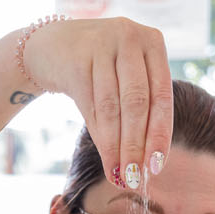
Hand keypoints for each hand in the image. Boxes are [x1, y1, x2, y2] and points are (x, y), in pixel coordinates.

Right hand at [21, 17, 172, 189]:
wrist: (52, 46)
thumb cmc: (98, 69)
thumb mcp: (124, 78)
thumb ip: (140, 109)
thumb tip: (147, 165)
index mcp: (153, 42)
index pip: (162, 95)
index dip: (160, 134)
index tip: (157, 166)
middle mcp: (131, 37)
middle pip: (138, 103)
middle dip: (137, 145)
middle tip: (135, 177)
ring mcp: (103, 44)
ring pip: (113, 108)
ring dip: (116, 146)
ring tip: (118, 174)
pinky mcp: (77, 58)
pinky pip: (91, 105)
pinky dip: (99, 135)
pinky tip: (104, 156)